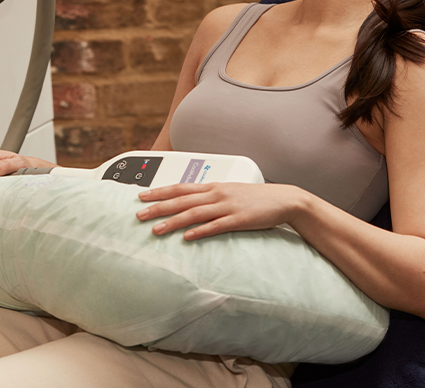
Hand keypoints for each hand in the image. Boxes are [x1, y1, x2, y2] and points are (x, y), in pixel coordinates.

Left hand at [135, 182, 303, 240]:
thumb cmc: (256, 198)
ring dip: (173, 221)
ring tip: (156, 229)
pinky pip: (216, 226)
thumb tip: (190, 201)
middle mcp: (217, 194)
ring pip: (194, 213)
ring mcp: (227, 206)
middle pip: (181, 200)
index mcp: (213, 186)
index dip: (160, 191)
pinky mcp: (239, 220)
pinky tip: (188, 237)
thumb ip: (210, 196)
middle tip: (139, 214)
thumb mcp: (229, 192)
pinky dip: (201, 231)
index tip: (142, 196)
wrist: (284, 199)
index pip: (180, 187)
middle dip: (158, 207)